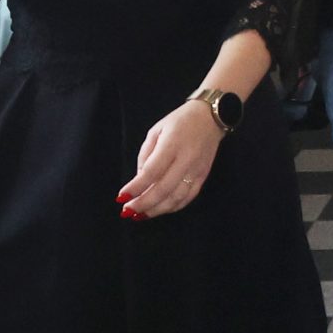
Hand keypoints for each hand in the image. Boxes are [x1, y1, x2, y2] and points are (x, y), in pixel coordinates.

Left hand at [119, 100, 224, 218]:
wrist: (211, 117)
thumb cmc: (179, 122)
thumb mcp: (156, 131)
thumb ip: (146, 156)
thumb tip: (139, 181)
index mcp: (172, 144)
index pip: (151, 172)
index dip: (135, 187)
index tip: (121, 197)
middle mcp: (186, 159)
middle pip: (163, 189)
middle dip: (143, 203)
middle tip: (127, 211)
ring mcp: (196, 170)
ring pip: (176, 198)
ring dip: (156, 210)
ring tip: (140, 215)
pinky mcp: (203, 176)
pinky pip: (188, 198)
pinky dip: (172, 208)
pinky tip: (159, 210)